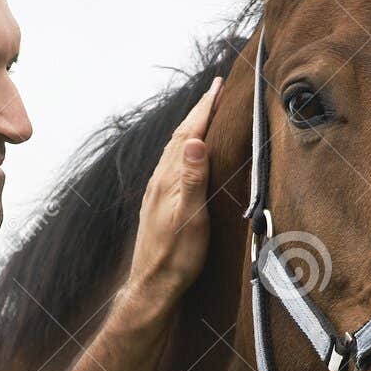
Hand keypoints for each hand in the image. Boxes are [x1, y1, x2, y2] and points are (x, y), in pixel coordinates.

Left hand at [122, 76, 222, 317]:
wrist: (153, 285)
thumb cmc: (176, 256)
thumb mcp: (190, 217)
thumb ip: (192, 178)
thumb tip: (195, 139)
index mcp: (170, 178)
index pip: (190, 133)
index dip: (205, 108)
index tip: (218, 84)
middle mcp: (160, 179)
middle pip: (181, 135)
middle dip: (198, 110)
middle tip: (215, 89)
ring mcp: (157, 191)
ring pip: (175, 149)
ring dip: (190, 127)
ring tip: (204, 113)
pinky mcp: (157, 203)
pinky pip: (172, 164)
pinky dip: (183, 148)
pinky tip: (186, 155)